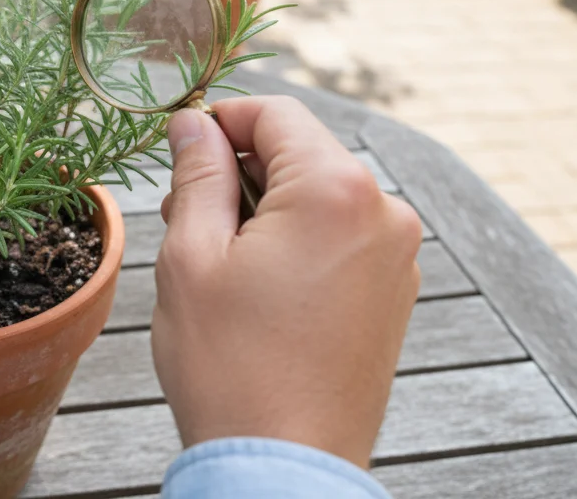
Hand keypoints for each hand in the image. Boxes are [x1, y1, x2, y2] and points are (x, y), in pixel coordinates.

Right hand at [151, 97, 421, 468]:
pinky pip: (341, 236)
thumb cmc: (232, 367)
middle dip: (239, 170)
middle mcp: (383, 212)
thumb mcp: (192, 256)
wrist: (286, 466)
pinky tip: (255, 286)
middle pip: (301, 152)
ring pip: (320, 196)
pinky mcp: (394, 292)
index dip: (220, 119)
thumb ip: (197, 174)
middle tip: (182, 214)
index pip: (276, 114)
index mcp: (336, 190)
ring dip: (265, 208)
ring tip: (214, 259)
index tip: (180, 145)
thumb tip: (193, 123)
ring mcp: (396, 255)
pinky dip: (297, 241)